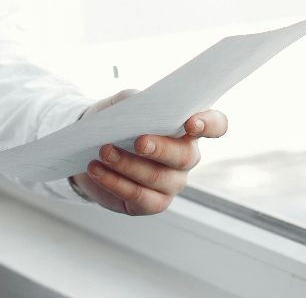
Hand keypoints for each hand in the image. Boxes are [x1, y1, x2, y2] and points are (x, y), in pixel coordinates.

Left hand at [68, 89, 228, 215]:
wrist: (90, 149)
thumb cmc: (116, 122)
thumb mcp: (123, 104)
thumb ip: (135, 102)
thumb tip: (140, 107)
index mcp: (188, 128)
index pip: (216, 125)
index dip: (209, 124)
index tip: (191, 123)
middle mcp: (186, 157)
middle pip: (185, 156)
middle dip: (161, 148)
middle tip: (138, 142)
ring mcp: (172, 183)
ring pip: (157, 178)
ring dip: (128, 164)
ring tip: (104, 152)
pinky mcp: (153, 203)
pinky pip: (139, 196)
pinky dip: (115, 183)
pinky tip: (97, 170)